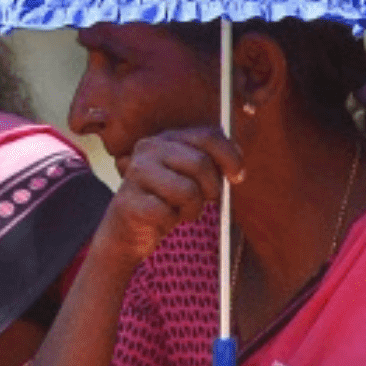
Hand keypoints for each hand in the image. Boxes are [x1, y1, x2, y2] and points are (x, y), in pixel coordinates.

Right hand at [97, 127, 245, 266]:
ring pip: (187, 190)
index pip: (207, 135)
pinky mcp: (128, 201)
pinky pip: (167, 213)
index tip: (238, 176)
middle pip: (200, 163)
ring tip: (181, 211)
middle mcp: (148, 149)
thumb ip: (210, 164)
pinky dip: (170, 221)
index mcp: (166, 139)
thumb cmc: (164, 202)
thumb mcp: (189, 177)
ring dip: (192, 208)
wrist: (127, 231)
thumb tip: (236, 166)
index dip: (229, 156)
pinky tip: (161, 220)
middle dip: (211, 188)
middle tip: (206, 200)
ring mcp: (136, 173)